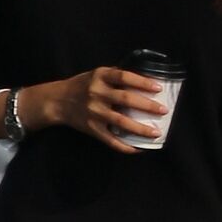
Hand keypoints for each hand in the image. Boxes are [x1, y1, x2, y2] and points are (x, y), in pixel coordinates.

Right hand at [32, 65, 175, 152]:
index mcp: (100, 76)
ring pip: (121, 122)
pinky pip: (111, 140)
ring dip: (141, 129)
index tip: (159, 88)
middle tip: (164, 110)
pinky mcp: (92, 128)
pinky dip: (126, 146)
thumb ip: (116, 75)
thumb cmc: (82, 85)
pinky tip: (139, 148)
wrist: (57, 101)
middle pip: (126, 99)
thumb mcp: (96, 74)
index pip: (124, 77)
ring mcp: (94, 112)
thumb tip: (144, 77)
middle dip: (147, 106)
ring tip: (156, 132)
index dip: (142, 82)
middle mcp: (97, 93)